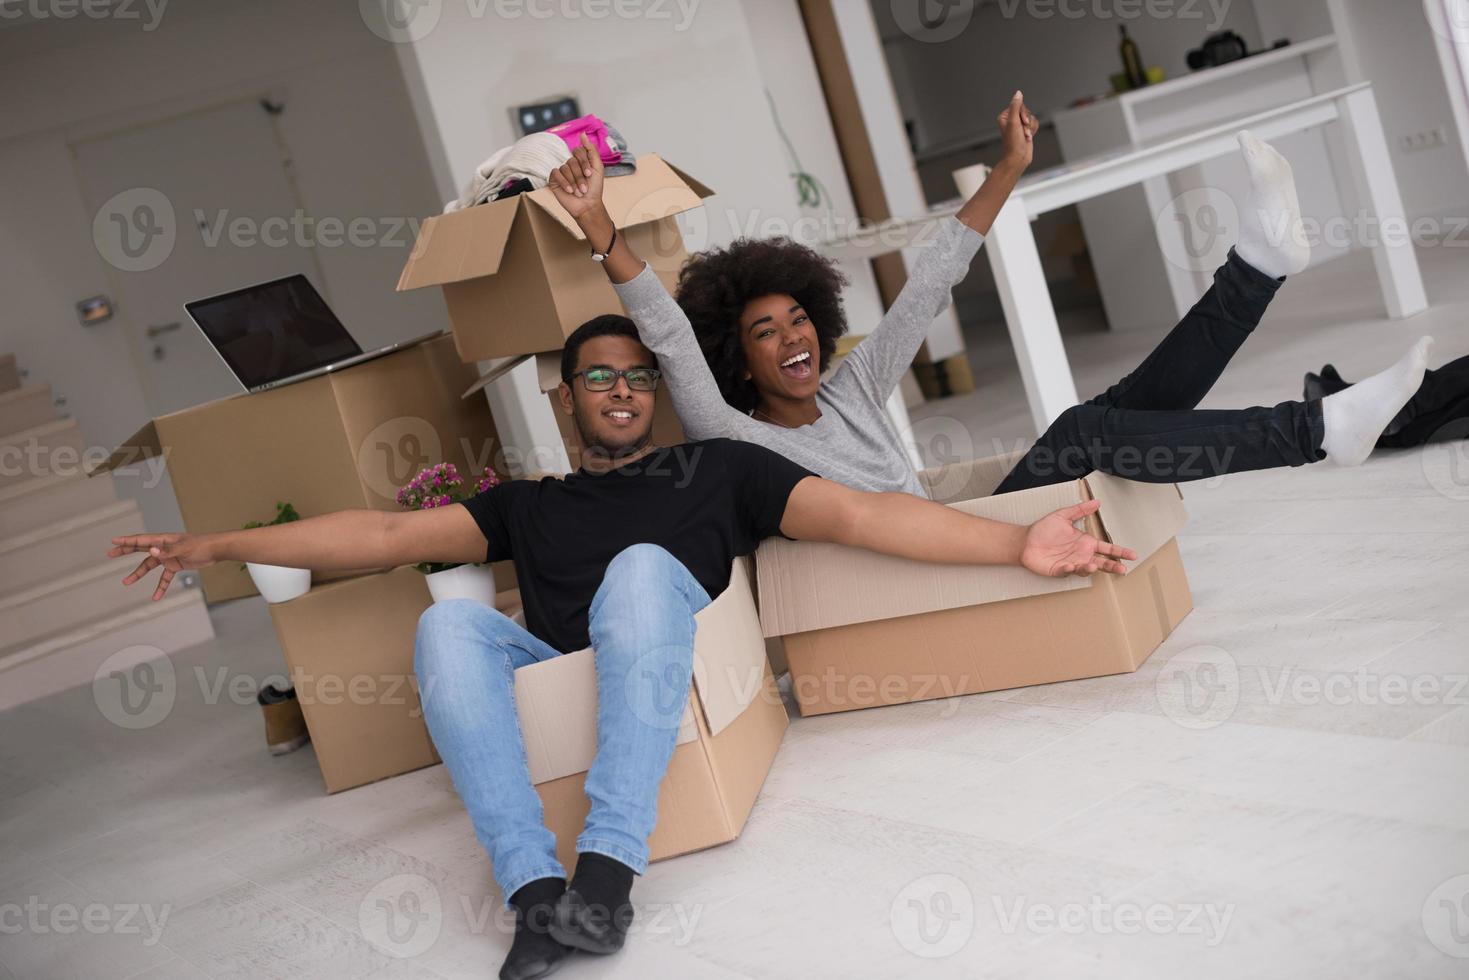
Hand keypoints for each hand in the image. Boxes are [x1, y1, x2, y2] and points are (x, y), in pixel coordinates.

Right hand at [109, 532, 218, 600]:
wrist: (217, 550)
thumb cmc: (202, 545)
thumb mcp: (184, 548)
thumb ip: (168, 551)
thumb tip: (151, 551)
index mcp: (163, 540)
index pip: (142, 540)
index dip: (127, 540)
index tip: (113, 541)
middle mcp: (164, 548)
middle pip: (140, 550)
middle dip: (125, 551)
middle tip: (110, 554)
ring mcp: (169, 557)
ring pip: (149, 566)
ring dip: (138, 574)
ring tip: (126, 582)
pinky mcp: (176, 565)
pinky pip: (164, 577)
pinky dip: (160, 586)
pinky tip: (156, 597)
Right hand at [547, 132, 605, 221]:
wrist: (587, 205)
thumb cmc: (594, 189)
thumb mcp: (598, 168)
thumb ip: (592, 150)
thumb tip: (583, 134)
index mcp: (581, 160)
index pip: (578, 151)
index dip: (584, 163)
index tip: (590, 175)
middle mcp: (571, 164)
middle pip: (572, 161)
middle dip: (580, 176)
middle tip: (585, 188)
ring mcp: (562, 171)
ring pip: (565, 168)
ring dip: (574, 182)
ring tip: (578, 192)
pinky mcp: (554, 179)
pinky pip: (556, 173)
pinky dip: (564, 182)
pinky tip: (569, 190)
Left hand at [997, 90, 1038, 170]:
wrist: (1018, 158)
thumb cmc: (1013, 142)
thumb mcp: (1014, 122)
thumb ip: (1016, 106)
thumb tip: (1018, 93)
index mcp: (1004, 116)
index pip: (1019, 105)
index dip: (1023, 114)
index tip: (1022, 124)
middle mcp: (1011, 119)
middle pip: (1026, 111)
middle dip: (1027, 122)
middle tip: (1024, 132)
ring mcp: (1019, 125)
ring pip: (1032, 117)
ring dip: (1031, 127)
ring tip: (1026, 136)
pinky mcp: (1025, 129)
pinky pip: (1034, 123)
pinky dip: (1033, 130)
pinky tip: (1028, 138)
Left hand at [1020, 500, 1135, 577]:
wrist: (1025, 540)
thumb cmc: (1043, 530)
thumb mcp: (1063, 516)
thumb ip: (1080, 510)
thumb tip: (1096, 502)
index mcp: (1085, 543)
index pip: (1107, 548)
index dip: (1120, 552)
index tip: (1132, 554)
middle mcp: (1081, 555)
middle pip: (1102, 563)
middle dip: (1112, 566)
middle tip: (1122, 569)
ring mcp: (1071, 564)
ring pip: (1086, 569)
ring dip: (1090, 569)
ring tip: (1093, 566)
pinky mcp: (1058, 570)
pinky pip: (1066, 571)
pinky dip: (1069, 569)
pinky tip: (1070, 566)